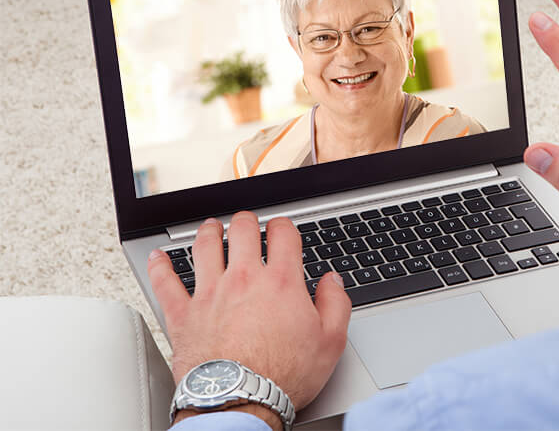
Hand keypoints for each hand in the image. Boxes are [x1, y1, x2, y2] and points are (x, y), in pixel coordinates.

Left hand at [148, 212, 350, 426]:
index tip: (283, 229)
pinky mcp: (183, 314)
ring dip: (209, 231)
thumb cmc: (283, 376)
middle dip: (247, 221)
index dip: (284, 226)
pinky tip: (158, 257)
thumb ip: (335, 304)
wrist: (240, 402)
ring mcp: (210, 294)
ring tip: (212, 228)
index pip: (283, 234)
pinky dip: (160, 266)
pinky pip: (166, 282)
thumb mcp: (330, 342)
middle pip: (242, 230)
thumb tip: (333, 282)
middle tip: (248, 223)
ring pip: (205, 246)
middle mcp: (244, 279)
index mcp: (281, 282)